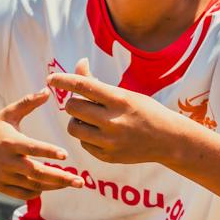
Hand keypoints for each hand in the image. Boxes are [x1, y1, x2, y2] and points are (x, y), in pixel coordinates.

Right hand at [0, 90, 84, 199]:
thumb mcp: (9, 113)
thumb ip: (28, 102)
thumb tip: (48, 90)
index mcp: (10, 142)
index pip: (32, 148)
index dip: (48, 152)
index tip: (66, 155)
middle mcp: (7, 161)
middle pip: (37, 173)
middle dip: (61, 178)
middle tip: (80, 181)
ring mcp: (3, 176)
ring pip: (33, 186)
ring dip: (53, 185)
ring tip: (71, 182)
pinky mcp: (0, 186)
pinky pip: (22, 194)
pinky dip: (37, 192)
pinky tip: (49, 187)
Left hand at [47, 58, 179, 165]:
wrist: (168, 140)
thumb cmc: (144, 111)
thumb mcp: (124, 93)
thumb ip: (97, 83)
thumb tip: (79, 63)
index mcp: (119, 99)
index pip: (83, 85)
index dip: (63, 80)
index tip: (51, 78)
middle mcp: (113, 121)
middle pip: (73, 107)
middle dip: (74, 103)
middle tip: (84, 104)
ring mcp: (110, 141)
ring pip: (73, 127)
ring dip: (76, 120)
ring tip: (90, 119)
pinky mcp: (107, 156)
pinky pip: (83, 143)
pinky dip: (87, 136)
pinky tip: (101, 134)